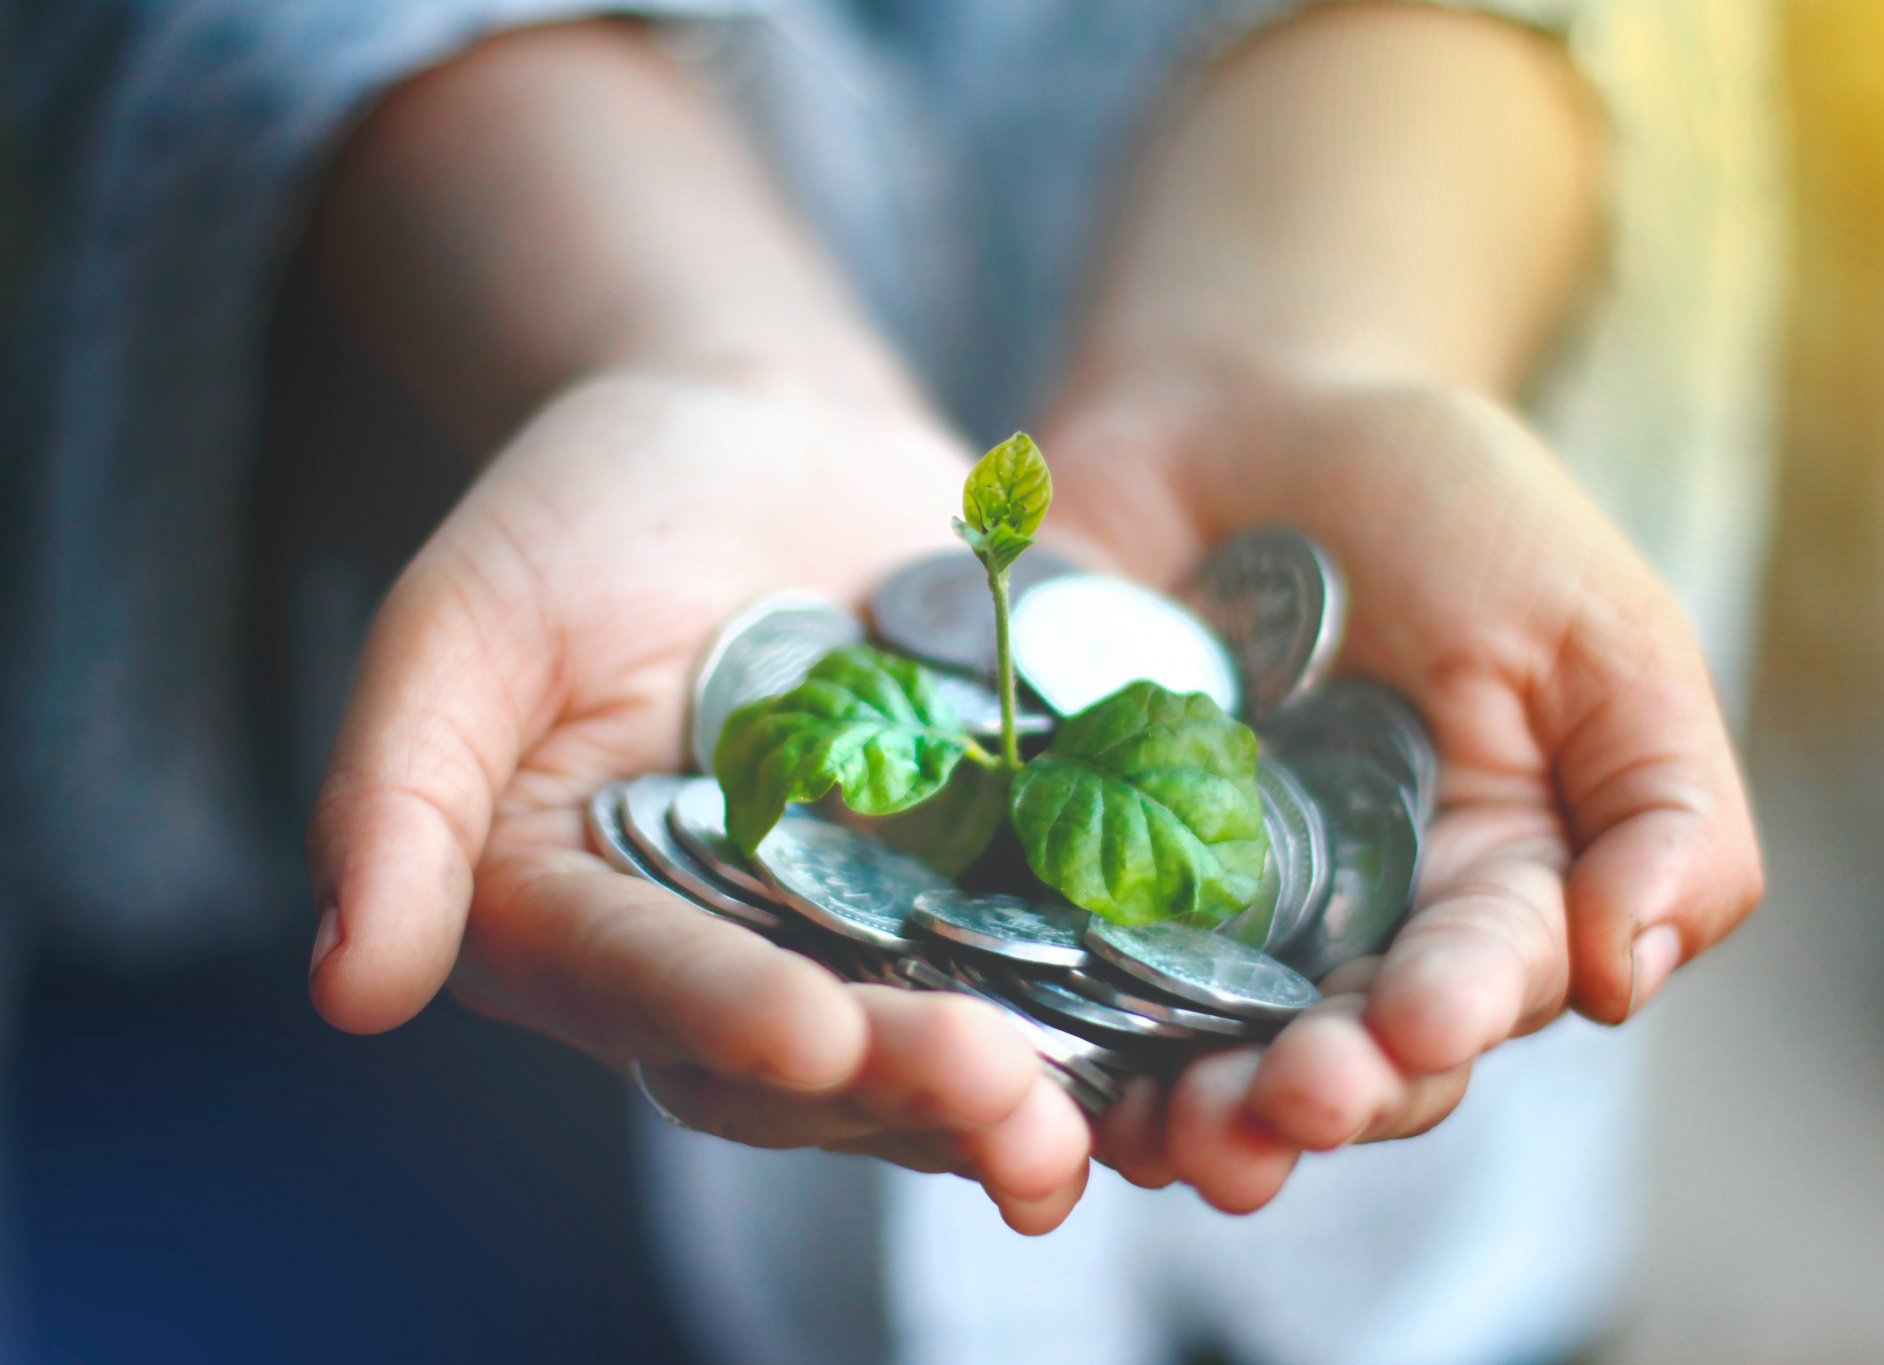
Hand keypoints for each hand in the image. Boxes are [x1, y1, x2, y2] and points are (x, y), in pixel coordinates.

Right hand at [307, 370, 1093, 1232]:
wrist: (760, 432)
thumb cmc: (584, 510)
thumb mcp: (468, 618)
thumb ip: (398, 791)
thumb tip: (350, 988)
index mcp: (584, 926)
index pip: (648, 989)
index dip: (725, 1018)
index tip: (808, 1036)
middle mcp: (729, 964)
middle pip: (815, 1061)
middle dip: (910, 1086)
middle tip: (1008, 1106)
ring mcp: (870, 936)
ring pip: (943, 1045)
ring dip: (1024, 1096)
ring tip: (1097, 1121)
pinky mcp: (992, 887)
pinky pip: (1054, 964)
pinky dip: (1119, 1012)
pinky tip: (1196, 1040)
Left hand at [1042, 368, 1762, 1210]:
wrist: (1242, 414)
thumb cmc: (1446, 512)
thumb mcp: (1596, 629)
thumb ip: (1662, 804)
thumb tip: (1626, 976)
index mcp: (1481, 899)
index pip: (1476, 988)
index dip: (1450, 1015)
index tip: (1419, 1020)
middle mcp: (1342, 943)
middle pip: (1337, 1062)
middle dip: (1319, 1094)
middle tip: (1289, 1103)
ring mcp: (1198, 922)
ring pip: (1196, 1059)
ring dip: (1190, 1113)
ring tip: (1175, 1133)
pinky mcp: (1068, 882)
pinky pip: (1054, 981)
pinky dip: (1052, 1040)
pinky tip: (1043, 1072)